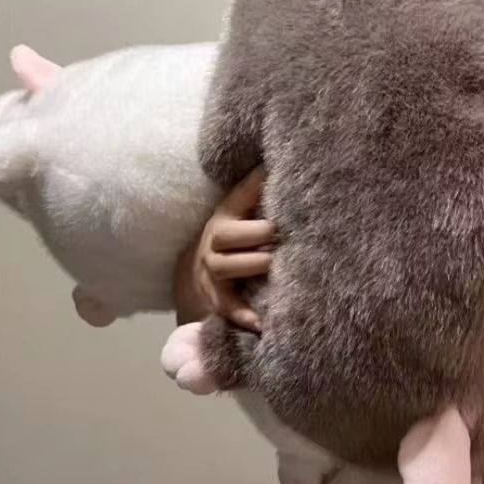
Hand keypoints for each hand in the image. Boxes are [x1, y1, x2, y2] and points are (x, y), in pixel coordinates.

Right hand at [184, 168, 274, 330]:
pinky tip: (262, 322)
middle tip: (283, 235)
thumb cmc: (237, 235)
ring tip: (277, 267)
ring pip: (228, 267)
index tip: (276, 179)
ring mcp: (212, 270)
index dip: (256, 187)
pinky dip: (244, 315)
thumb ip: (260, 190)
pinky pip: (228, 306)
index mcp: (226, 215)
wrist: (197, 272)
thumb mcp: (243, 211)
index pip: (240, 196)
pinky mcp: (216, 298)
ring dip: (254, 266)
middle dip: (259, 234)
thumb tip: (285, 161)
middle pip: (230, 234)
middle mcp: (215, 240)